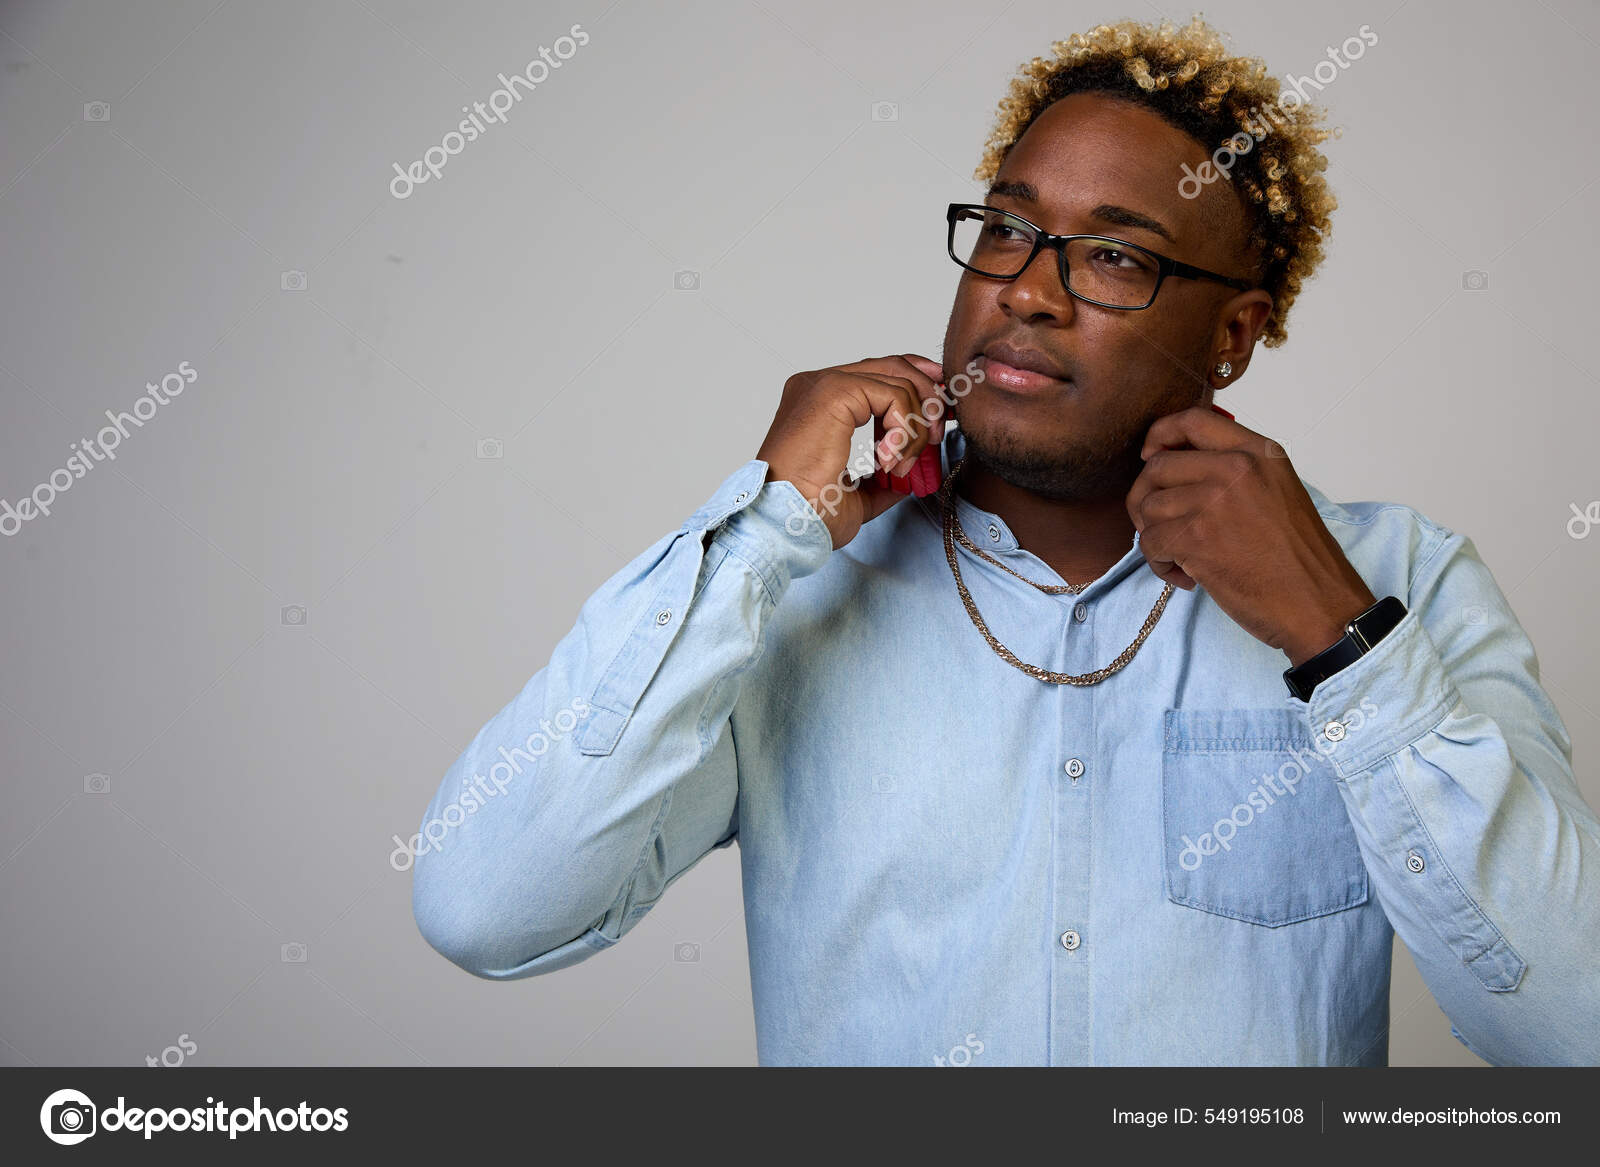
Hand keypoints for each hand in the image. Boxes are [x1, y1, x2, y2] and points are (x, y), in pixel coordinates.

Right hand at [757, 354, 947, 548]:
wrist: (785, 524)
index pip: (877, 374)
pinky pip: (893, 394)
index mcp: (816, 403)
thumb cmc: (807, 514)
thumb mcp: (856, 495)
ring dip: (915, 426)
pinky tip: (888, 459)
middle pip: (892, 366)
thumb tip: (908, 478)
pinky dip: (903, 428)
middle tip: (938, 433)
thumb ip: (881, 480)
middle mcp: (817, 384)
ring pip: (898, 380)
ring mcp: (823, 384)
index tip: (939, 415)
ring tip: (901, 464)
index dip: (917, 386)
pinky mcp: (834, 391)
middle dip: (928, 395)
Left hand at [1124, 405, 1376, 664]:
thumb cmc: (1299, 559)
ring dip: (1154, 539)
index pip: (1193, 420)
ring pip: (1149, 507)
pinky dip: (1159, 564)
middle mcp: (1236, 468)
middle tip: (1159, 527)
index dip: (1160, 435)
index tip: (1149, 456)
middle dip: (1146, 499)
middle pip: (1157, 466)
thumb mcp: (1276, 492)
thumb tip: (1174, 468)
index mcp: (1259, 452)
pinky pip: (1150, 542)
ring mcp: (1214, 500)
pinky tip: (1185, 578)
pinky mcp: (1197, 536)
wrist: (1319, 605)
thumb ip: (1234, 472)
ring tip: (1180, 561)